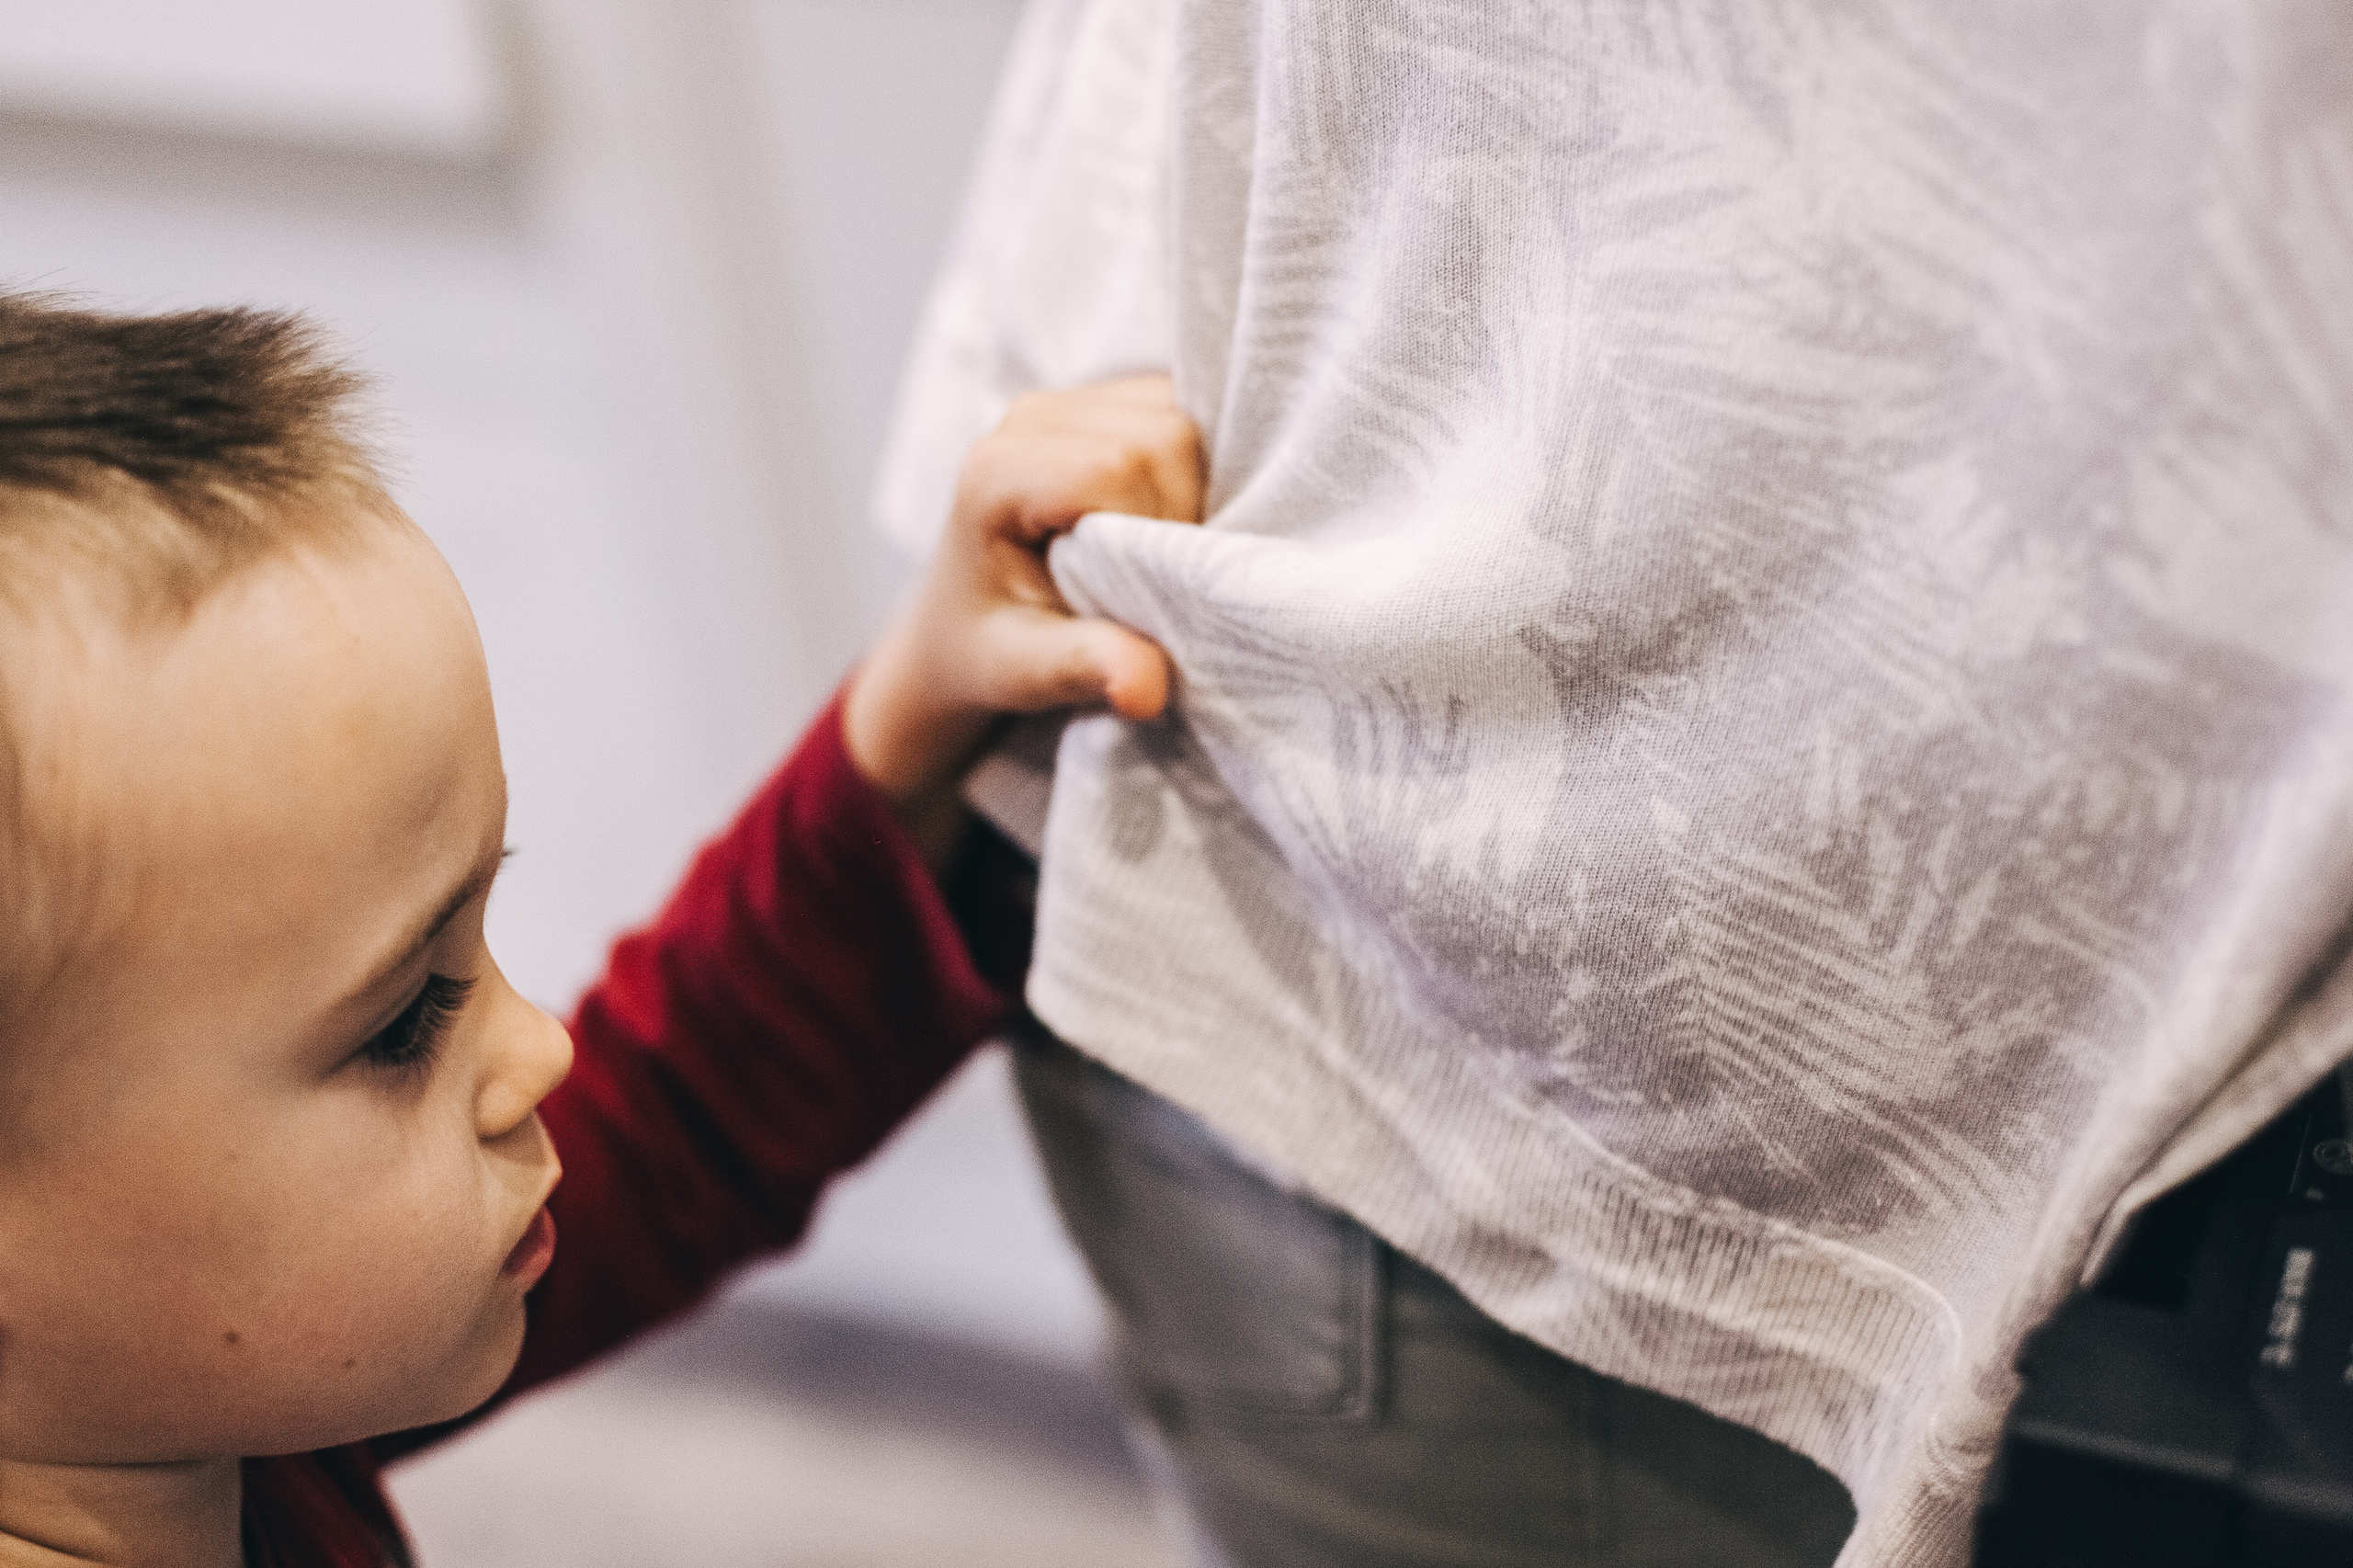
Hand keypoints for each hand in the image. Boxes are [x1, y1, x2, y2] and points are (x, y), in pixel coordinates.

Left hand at [844, 375, 1203, 851]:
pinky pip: (1183, 412)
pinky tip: (1167, 516)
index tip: (1145, 592)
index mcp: (997, 472)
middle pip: (1162, 436)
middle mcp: (1030, 418)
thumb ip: (1083, 668)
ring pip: (1182, 418)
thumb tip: (1147, 691)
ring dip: (1196, 488)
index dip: (1157, 528)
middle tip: (1157, 578)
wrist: (964, 622)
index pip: (1117, 467)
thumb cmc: (987, 649)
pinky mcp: (1105, 402)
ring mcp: (1069, 402)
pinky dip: (1196, 468)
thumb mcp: (1024, 672)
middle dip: (1183, 511)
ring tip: (1157, 551)